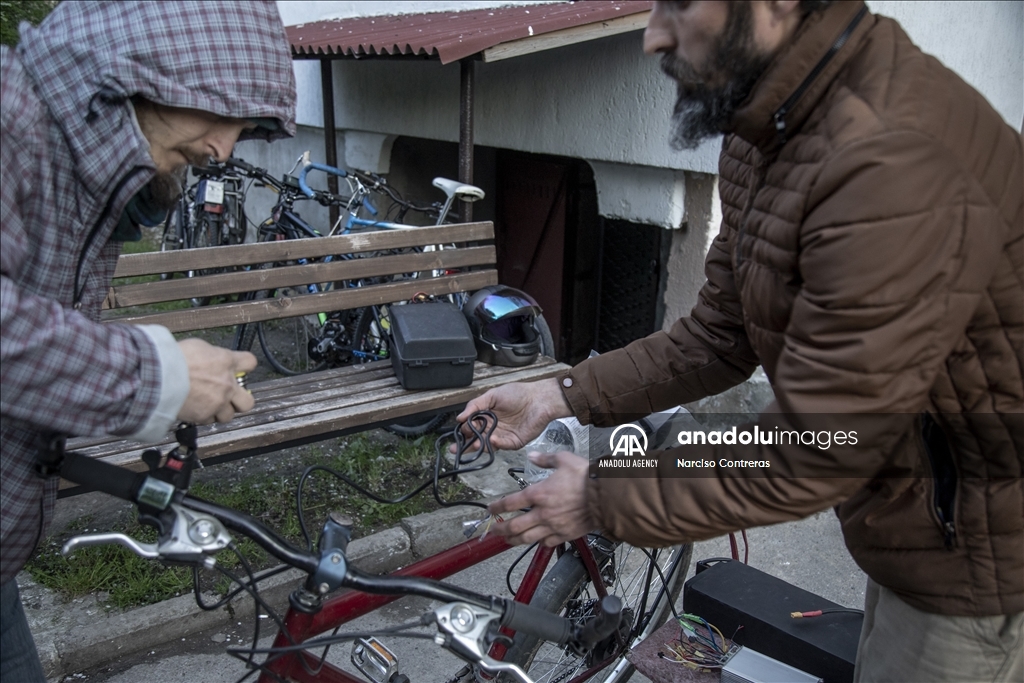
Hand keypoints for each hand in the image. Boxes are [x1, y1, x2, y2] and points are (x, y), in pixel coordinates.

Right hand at [176, 339, 256, 423]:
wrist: (157, 376)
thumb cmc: (172, 358)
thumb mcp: (197, 346)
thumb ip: (211, 355)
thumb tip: (213, 359)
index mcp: (226, 362)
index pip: (250, 363)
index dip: (244, 366)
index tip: (240, 369)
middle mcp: (227, 384)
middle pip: (247, 402)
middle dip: (240, 400)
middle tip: (229, 396)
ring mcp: (217, 402)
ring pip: (228, 415)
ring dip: (220, 411)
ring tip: (208, 404)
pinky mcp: (204, 415)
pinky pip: (209, 420)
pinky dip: (203, 416)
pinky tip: (195, 408)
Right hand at [453, 379, 571, 452]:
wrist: (539, 398)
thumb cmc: (517, 394)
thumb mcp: (492, 395)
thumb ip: (475, 406)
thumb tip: (459, 418)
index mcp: (486, 417)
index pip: (471, 427)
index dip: (465, 430)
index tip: (461, 431)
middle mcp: (493, 428)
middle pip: (476, 439)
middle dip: (466, 445)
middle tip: (456, 448)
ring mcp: (503, 436)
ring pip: (487, 445)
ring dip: (479, 446)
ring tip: (474, 444)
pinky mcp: (514, 442)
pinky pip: (502, 445)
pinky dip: (496, 444)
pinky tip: (492, 439)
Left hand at [488, 451, 595, 546]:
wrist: (605, 496)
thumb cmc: (585, 477)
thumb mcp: (563, 460)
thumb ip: (545, 459)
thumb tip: (533, 456)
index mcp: (538, 493)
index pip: (510, 502)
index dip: (496, 506)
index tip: (490, 509)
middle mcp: (542, 513)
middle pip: (514, 526)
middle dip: (500, 529)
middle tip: (493, 530)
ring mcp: (553, 526)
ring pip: (527, 538)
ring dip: (514, 540)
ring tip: (507, 540)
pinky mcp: (564, 535)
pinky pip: (546, 543)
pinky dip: (538, 543)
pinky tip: (535, 541)